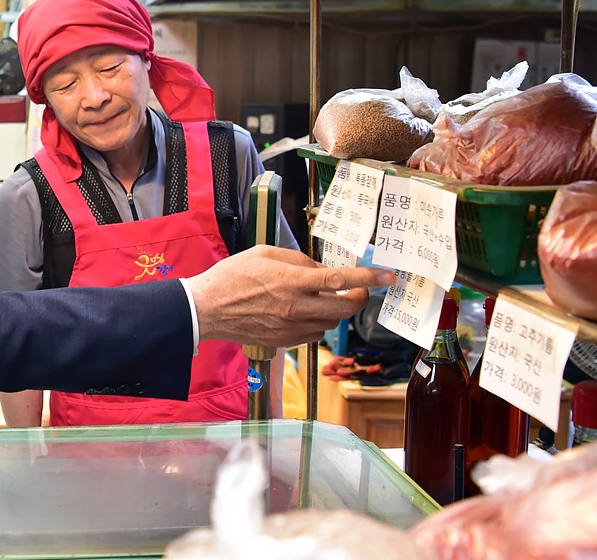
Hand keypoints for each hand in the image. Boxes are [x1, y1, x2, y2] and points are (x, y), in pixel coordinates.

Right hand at [187, 245, 394, 346]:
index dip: (368, 278)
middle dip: (358, 297)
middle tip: (357, 289)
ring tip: (321, 298)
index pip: (340, 279)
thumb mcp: (264, 254)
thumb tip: (319, 270)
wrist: (208, 309)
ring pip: (331, 322)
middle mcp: (296, 307)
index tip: (388, 277)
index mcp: (292, 281)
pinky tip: (304, 312)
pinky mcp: (285, 341)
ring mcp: (291, 327)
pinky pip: (314, 334)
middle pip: (345, 307)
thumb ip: (297, 260)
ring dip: (334, 310)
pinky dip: (317, 322)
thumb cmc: (232, 276)